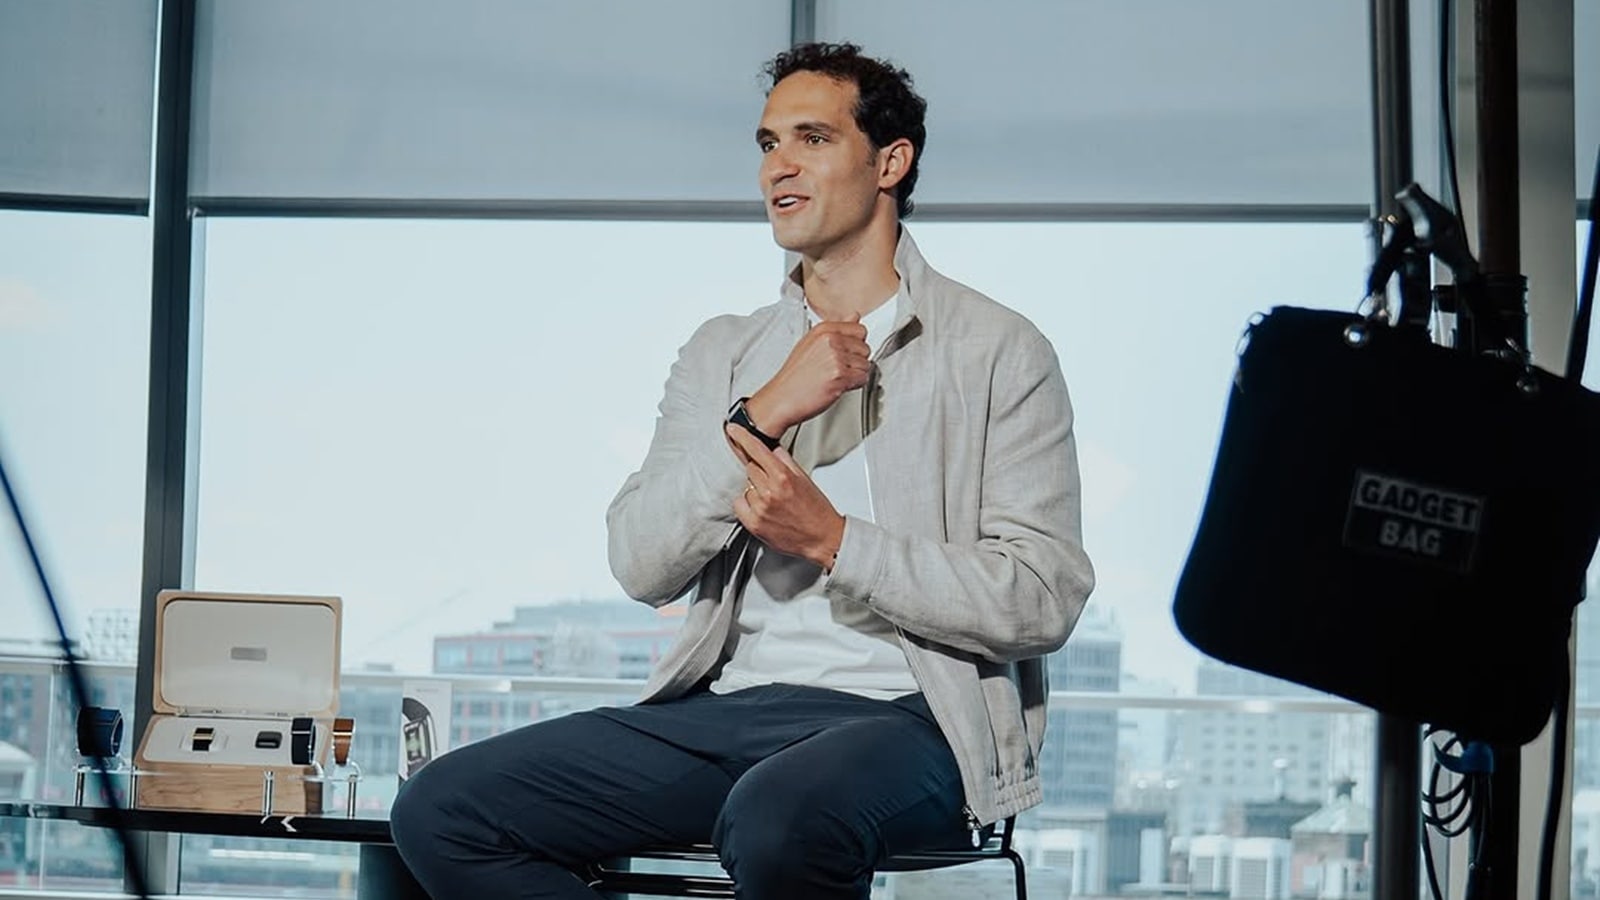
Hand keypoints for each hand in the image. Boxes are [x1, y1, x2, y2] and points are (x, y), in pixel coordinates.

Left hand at [727, 424, 844, 569]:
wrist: (822, 538)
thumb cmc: (816, 509)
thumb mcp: (804, 478)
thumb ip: (785, 461)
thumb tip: (771, 448)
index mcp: (783, 477)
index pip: (756, 450)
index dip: (742, 437)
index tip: (732, 429)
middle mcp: (769, 492)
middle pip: (750, 467)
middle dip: (759, 471)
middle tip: (773, 482)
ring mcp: (760, 509)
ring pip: (745, 486)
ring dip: (754, 489)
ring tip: (772, 500)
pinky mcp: (754, 524)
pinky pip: (739, 504)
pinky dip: (747, 504)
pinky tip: (762, 508)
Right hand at [745, 314, 869, 433]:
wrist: (782, 398)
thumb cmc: (794, 376)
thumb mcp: (812, 343)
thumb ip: (836, 330)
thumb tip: (855, 316)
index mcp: (824, 329)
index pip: (859, 330)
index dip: (856, 345)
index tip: (846, 353)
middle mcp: (830, 340)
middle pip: (865, 348)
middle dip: (856, 361)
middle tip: (838, 369)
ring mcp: (835, 357)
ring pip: (865, 364)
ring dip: (855, 374)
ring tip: (836, 378)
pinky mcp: (840, 375)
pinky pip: (863, 378)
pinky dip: (854, 385)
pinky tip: (838, 385)